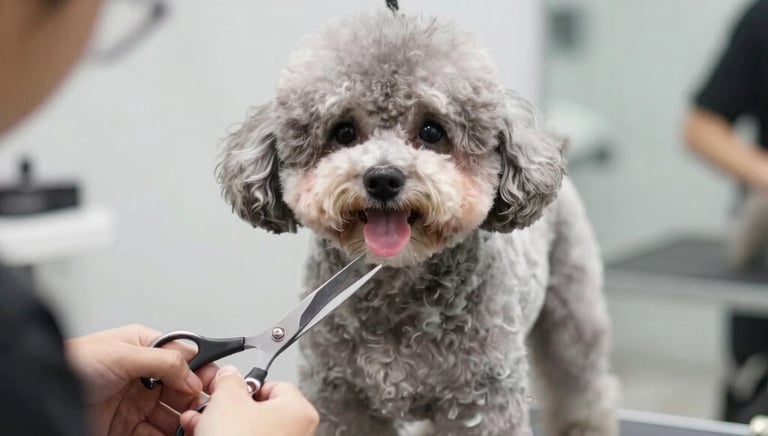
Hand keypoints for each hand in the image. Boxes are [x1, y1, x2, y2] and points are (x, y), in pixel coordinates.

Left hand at [66, 324, 217, 435]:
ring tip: (192, 425)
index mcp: (143, 348)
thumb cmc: (70, 364)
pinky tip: (177, 434)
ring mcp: (135, 403)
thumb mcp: (121, 354)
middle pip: (182, 389)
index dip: (199, 371)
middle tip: (204, 409)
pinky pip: (157, 434)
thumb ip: (163, 359)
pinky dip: (170, 435)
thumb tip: (194, 368)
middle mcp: (142, 374)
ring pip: (172, 414)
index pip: (183, 358)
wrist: (41, 398)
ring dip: (185, 420)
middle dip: (195, 400)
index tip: (212, 384)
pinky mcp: (126, 427)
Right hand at [179, 366, 318, 435]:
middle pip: (259, 410)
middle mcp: (298, 432)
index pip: (273, 385)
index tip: (226, 389)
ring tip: (199, 424)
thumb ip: (229, 381)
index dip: (245, 385)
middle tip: (209, 408)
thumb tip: (229, 375)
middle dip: (228, 408)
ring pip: (249, 430)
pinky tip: (205, 435)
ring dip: (222, 425)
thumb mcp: (227, 400)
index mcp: (300, 411)